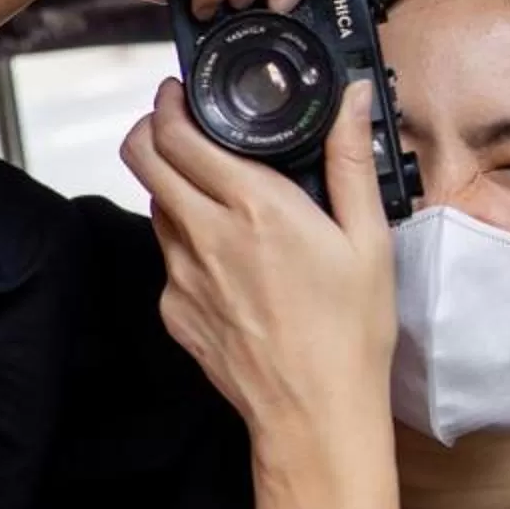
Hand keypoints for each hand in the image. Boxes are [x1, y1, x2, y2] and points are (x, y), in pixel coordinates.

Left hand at [122, 77, 398, 508]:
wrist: (314, 415)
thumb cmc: (349, 332)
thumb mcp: (368, 239)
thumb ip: (349, 160)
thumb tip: (352, 100)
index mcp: (253, 207)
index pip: (175, 134)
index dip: (168, 103)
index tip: (180, 93)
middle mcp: (204, 235)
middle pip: (141, 157)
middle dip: (152, 129)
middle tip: (179, 124)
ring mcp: (180, 275)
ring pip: (155, 206)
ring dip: (173, 186)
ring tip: (216, 191)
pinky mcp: (173, 310)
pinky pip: (168, 258)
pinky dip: (186, 242)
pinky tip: (228, 257)